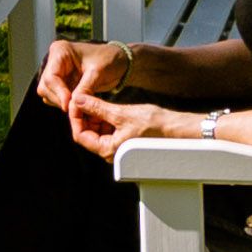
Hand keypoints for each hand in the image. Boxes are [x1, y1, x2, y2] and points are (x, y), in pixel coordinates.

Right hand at [37, 34, 131, 118]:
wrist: (121, 62)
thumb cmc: (111, 60)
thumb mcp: (97, 73)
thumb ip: (84, 89)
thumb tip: (72, 106)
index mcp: (61, 51)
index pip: (51, 76)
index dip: (58, 93)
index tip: (68, 105)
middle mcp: (55, 60)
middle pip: (45, 86)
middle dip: (59, 99)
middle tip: (75, 110)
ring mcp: (57, 72)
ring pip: (48, 93)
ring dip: (62, 103)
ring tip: (79, 107)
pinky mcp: (62, 82)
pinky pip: (56, 97)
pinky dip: (66, 103)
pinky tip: (79, 106)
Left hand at [65, 93, 184, 147]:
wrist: (175, 129)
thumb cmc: (152, 124)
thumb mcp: (121, 113)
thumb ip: (96, 107)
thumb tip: (78, 100)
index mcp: (107, 150)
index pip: (80, 135)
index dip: (75, 117)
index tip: (76, 101)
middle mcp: (111, 152)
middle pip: (88, 133)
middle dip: (85, 115)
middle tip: (84, 98)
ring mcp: (118, 147)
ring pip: (98, 130)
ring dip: (95, 115)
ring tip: (96, 100)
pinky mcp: (124, 140)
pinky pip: (108, 130)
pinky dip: (105, 118)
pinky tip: (106, 106)